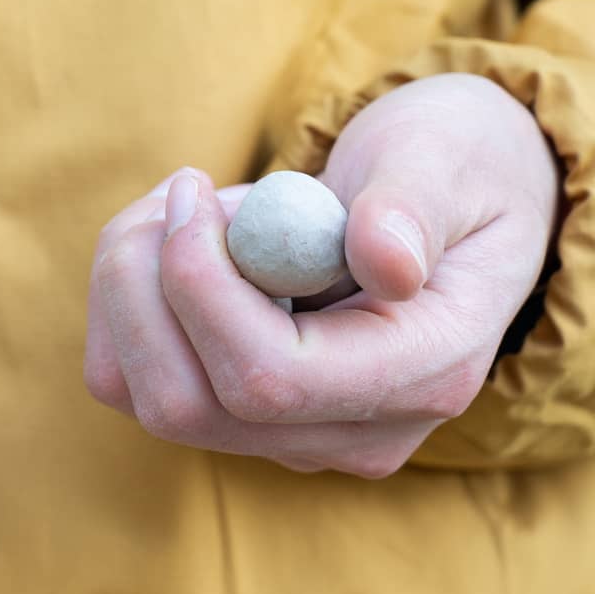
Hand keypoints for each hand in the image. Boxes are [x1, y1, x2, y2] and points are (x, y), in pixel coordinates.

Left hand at [82, 73, 558, 476]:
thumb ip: (413, 207)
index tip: (195, 191)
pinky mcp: (250, 418)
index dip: (201, 287)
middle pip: (189, 405)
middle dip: (146, 286)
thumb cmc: (455, 163)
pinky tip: (188, 240)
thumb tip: (386, 263)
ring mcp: (299, 436)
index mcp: (427, 373)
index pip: (270, 378)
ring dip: (134, 288)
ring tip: (194, 204)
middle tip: (183, 189)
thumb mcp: (444, 157)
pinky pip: (142, 381)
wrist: (460, 198)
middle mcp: (359, 431)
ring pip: (149, 396)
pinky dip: (135, 301)